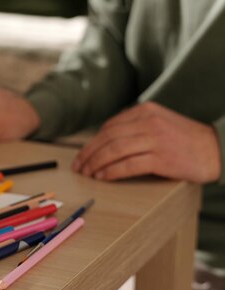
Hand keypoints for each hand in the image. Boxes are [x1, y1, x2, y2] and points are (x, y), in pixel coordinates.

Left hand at [73, 102, 221, 183]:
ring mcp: (155, 140)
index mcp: (145, 111)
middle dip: (88, 154)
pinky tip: (102, 178)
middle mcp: (148, 122)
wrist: (216, 149)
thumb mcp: (159, 123)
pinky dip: (111, 172)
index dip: (91, 142)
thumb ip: (135, 127)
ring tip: (87, 174)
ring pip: (114, 151)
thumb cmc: (184, 140)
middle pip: (107, 138)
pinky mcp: (161, 158)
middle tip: (78, 167)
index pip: (109, 127)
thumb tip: (104, 143)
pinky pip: (128, 165)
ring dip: (96, 164)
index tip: (82, 155)